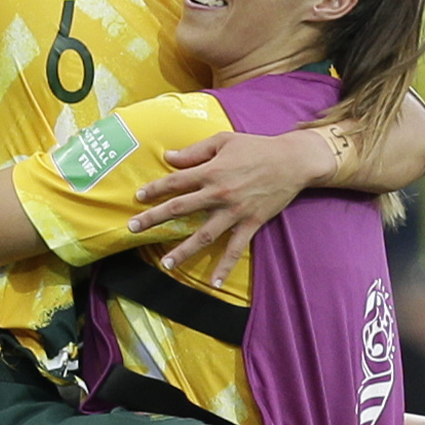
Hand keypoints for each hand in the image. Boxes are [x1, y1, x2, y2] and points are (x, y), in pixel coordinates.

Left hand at [129, 130, 333, 286]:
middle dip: (154, 219)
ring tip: (166, 264)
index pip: (175, 182)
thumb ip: (195, 151)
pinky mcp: (250, 223)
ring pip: (204, 235)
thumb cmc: (256, 147)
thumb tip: (169, 157)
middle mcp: (219, 193)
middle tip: (132, 228)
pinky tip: (213, 284)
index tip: (137, 197)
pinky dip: (224, 267)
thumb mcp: (224, 140)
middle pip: (180, 208)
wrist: (292, 161)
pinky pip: (235, 249)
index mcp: (211, 171)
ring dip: (183, 250)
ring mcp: (234, 212)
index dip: (154, 189)